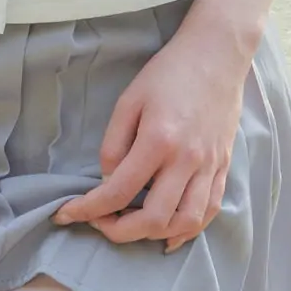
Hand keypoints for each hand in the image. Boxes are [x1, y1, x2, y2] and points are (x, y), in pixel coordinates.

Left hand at [51, 12, 248, 250]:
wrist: (218, 54)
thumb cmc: (169, 73)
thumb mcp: (128, 101)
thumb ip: (113, 145)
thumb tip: (107, 181)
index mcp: (158, 141)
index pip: (118, 192)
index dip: (88, 210)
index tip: (67, 214)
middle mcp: (187, 160)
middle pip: (152, 219)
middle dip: (119, 231)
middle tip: (101, 221)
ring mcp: (209, 166)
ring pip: (185, 223)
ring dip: (153, 235)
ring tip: (132, 226)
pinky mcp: (223, 166)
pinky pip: (209, 211)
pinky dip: (188, 230)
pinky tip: (168, 233)